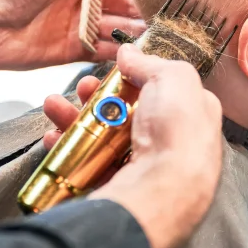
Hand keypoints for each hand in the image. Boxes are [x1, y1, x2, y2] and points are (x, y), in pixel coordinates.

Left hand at [0, 0, 146, 69]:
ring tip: (145, 36)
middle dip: (134, 8)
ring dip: (130, 32)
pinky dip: (115, 53)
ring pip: (113, 28)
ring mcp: (75, 25)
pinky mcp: (70, 51)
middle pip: (117, 3)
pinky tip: (128, 53)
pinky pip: (100, 52)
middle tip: (150, 15)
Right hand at [44, 45, 223, 247]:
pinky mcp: (119, 188)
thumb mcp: (174, 79)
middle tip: (82, 87)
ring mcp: (144, 168)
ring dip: (74, 118)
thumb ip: (152, 63)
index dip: (137, 76)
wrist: (160, 195)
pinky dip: (68, 148)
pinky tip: (53, 138)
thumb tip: (130, 52)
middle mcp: (171, 143)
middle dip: (97, 96)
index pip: (164, 90)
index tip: (113, 68)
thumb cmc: (176, 133)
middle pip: (127, 112)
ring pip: (103, 137)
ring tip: (53, 107)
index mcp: (194, 116)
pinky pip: (88, 164)